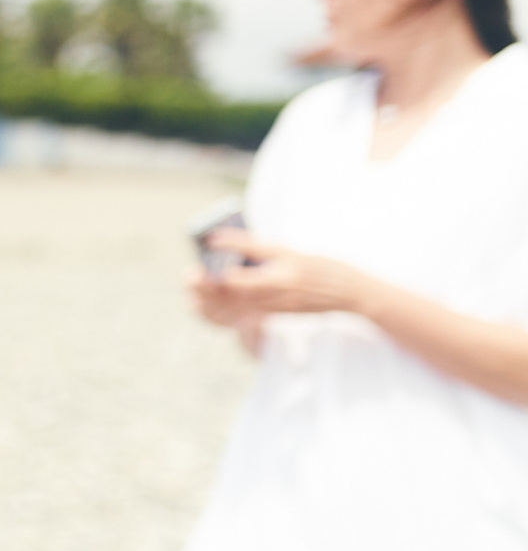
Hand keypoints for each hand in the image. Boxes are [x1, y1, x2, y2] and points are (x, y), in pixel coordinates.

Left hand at [194, 229, 373, 318]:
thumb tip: (234, 245)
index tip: (212, 239)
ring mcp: (284, 300)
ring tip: (203, 284)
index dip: (231, 244)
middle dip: (218, 278)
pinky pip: (252, 310)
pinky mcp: (282, 311)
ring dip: (221, 293)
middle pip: (242, 283)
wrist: (352, 293)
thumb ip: (267, 252)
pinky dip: (234, 304)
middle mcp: (286, 281)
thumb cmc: (324, 267)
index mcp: (291, 260)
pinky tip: (219, 300)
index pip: (256, 249)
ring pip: (244, 299)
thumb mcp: (297, 253)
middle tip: (198, 271)